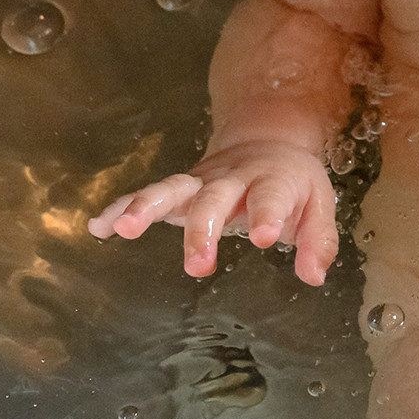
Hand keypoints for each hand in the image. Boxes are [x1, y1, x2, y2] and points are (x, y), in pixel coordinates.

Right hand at [87, 138, 339, 285]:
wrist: (265, 142)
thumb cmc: (292, 184)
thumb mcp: (319, 206)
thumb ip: (318, 241)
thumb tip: (313, 276)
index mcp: (272, 180)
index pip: (271, 196)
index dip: (268, 214)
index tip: (264, 237)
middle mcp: (232, 179)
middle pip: (213, 198)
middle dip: (202, 229)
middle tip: (198, 265)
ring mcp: (200, 183)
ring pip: (171, 189)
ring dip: (146, 207)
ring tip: (124, 229)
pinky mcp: (179, 191)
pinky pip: (146, 195)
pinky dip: (121, 207)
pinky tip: (99, 226)